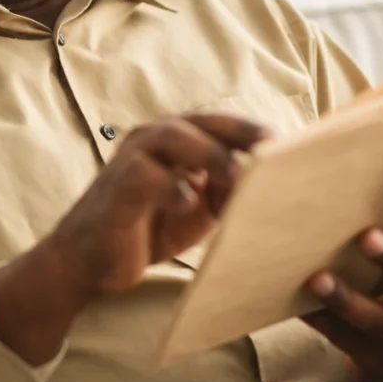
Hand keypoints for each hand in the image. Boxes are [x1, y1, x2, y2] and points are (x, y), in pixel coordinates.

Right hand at [45, 112, 270, 296]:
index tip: (292, 144)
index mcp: (176, 139)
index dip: (254, 130)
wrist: (90, 259)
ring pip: (173, 138)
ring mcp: (132, 159)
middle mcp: (153, 139)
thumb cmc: (147, 227)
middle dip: (240, 134)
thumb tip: (272, 185)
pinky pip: (145, 177)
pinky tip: (188, 204)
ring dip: (209, 155)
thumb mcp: (198, 208)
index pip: (220, 123)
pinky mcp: (117, 186)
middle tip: (274, 150)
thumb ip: (226, 190)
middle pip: (202, 122)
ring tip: (237, 178)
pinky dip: (171, 188)